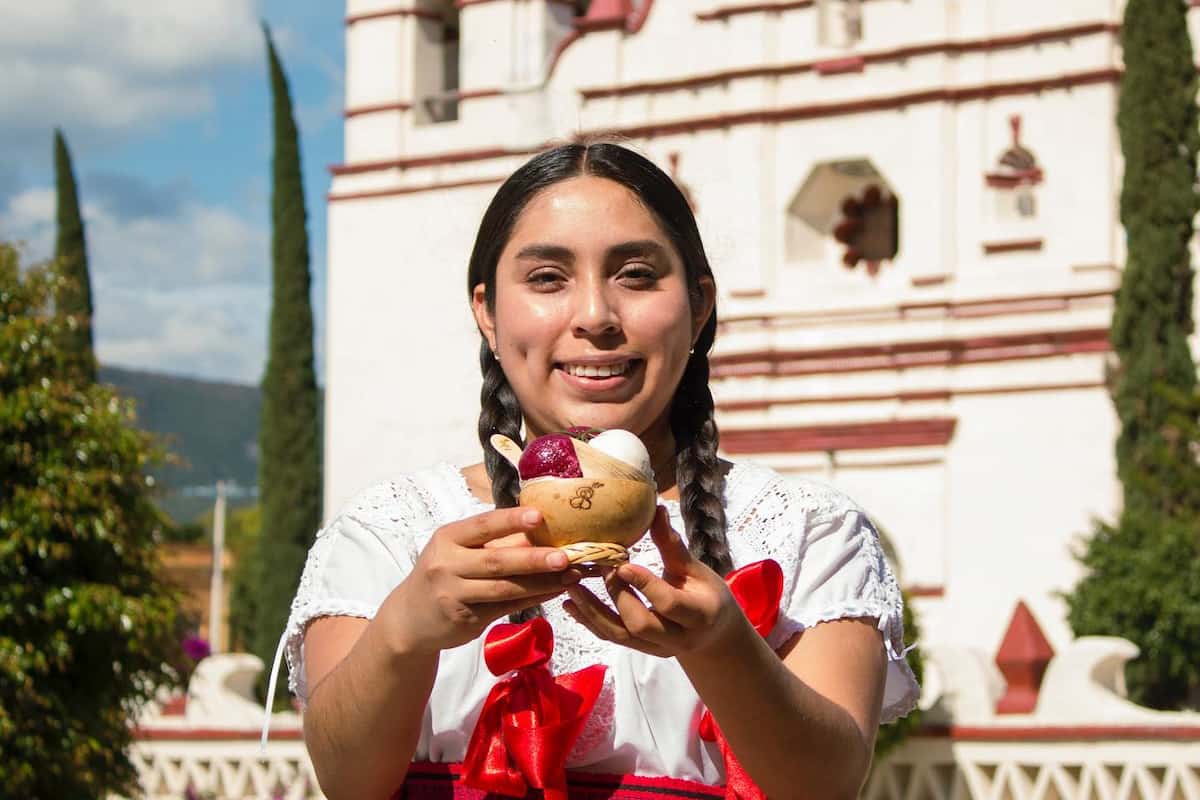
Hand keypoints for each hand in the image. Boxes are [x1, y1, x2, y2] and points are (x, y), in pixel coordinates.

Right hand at [382, 507, 579, 653]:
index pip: (483, 525)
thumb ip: (493, 543)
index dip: (511, 520)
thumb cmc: (442, 574)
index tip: (539, 516)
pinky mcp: (466, 619)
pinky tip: (554, 591)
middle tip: (565, 556)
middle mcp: (447, 565)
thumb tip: (540, 532)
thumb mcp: (457, 551)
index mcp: (447, 538)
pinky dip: (533, 599)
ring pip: (504, 588)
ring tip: (570, 575)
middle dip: (533, 558)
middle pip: (497, 561)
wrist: (409, 619)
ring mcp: (455, 595)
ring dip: (541, 583)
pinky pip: (506, 607)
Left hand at [563, 506, 743, 657]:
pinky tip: (571, 605)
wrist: (713, 633)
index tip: (621, 563)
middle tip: (599, 568)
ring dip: (592, 612)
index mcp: (699, 615)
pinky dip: (589, 622)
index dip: (644, 584)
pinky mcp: (642, 651)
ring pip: (621, 636)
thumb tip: (656, 509)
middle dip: (616, 595)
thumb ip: (673, 545)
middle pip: (640, 624)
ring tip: (570, 588)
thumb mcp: (697, 569)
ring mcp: (658, 649)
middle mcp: (679, 638)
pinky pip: (613, 638)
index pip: (668, 603)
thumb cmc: (707, 593)